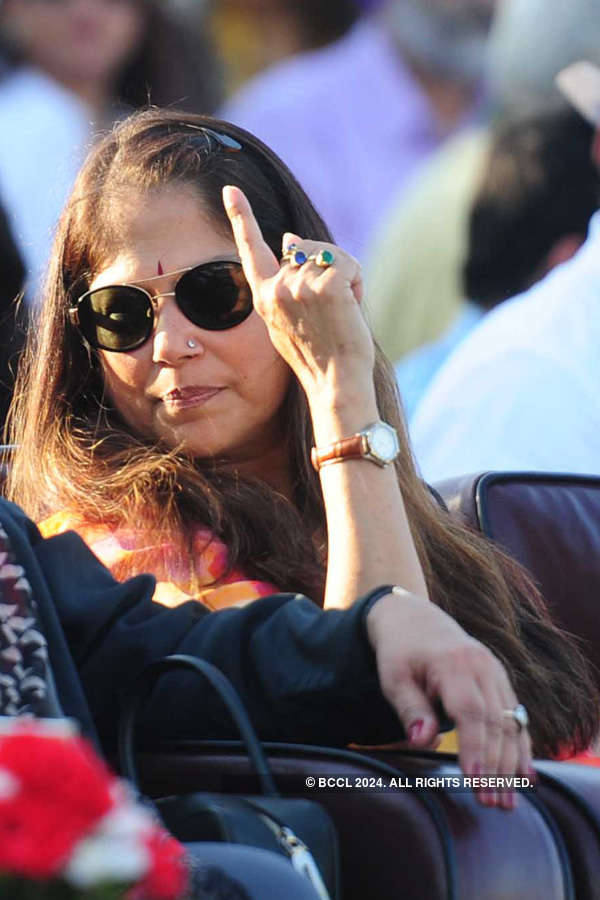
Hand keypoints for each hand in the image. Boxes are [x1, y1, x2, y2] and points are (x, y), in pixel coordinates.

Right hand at [222, 185, 373, 397]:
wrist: (336, 383)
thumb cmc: (319, 355)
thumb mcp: (293, 316)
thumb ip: (285, 280)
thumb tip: (286, 236)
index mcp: (264, 298)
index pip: (250, 249)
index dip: (240, 217)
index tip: (230, 190)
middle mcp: (276, 289)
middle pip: (306, 248)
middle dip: (326, 270)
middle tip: (331, 311)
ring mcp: (299, 286)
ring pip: (330, 255)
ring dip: (344, 278)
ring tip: (341, 313)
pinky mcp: (327, 286)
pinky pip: (348, 264)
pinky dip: (358, 282)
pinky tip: (352, 307)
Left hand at [366, 590, 532, 809]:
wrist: (415, 619)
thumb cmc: (400, 652)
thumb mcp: (394, 678)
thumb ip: (410, 709)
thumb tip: (423, 741)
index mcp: (454, 663)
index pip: (470, 712)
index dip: (475, 748)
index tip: (475, 781)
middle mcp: (482, 666)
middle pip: (496, 723)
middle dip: (496, 767)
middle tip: (493, 804)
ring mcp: (496, 672)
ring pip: (511, 723)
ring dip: (511, 764)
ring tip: (508, 801)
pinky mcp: (501, 681)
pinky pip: (515, 717)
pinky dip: (520, 747)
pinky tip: (525, 777)